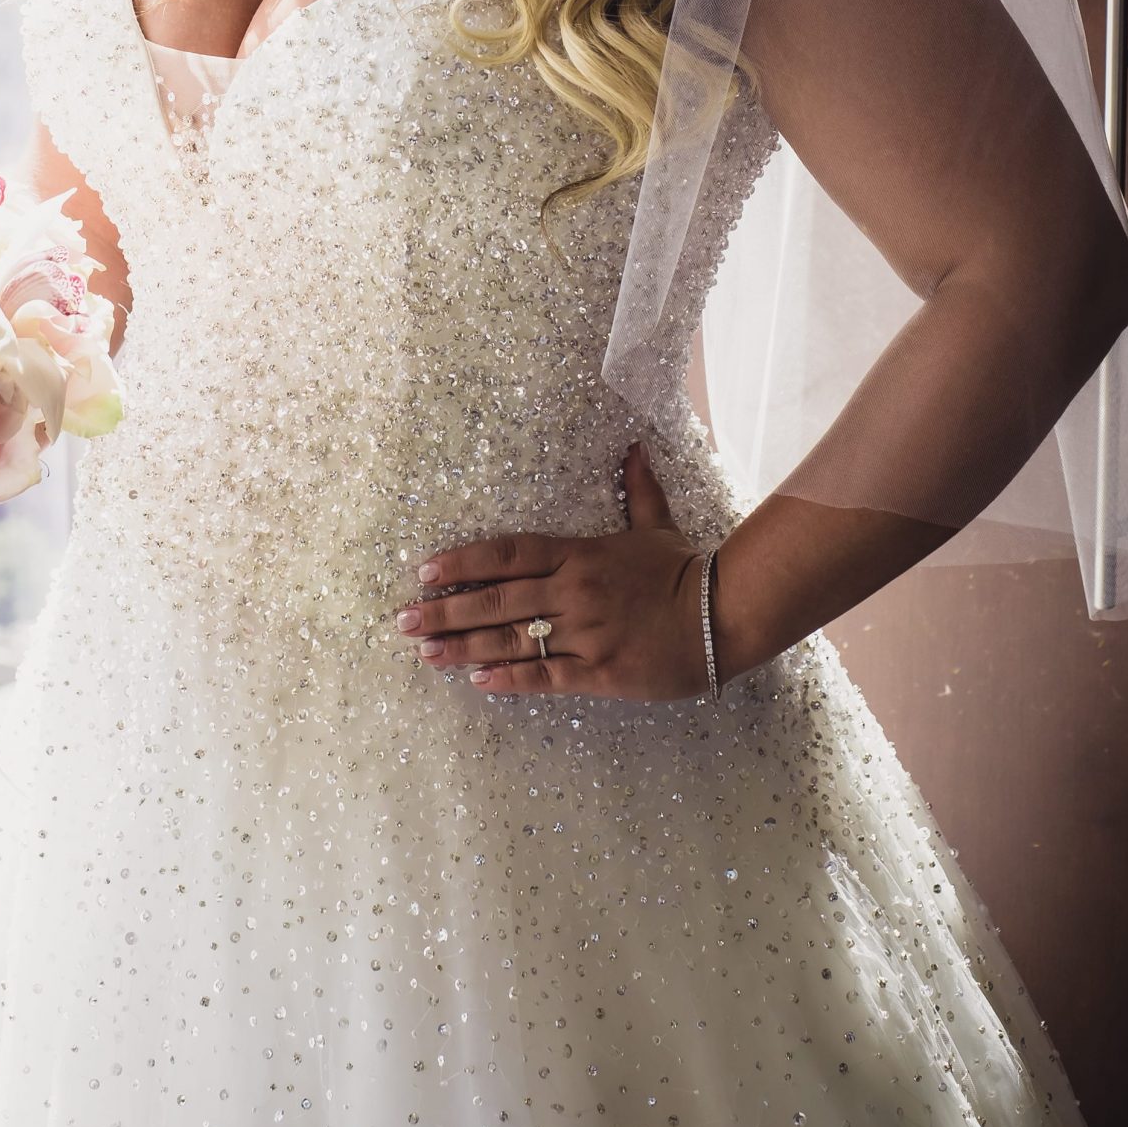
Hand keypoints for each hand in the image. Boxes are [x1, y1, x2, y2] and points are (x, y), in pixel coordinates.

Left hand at [393, 441, 715, 699]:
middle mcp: (574, 592)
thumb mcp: (656, 525)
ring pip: (513, 640)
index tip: (426, 570)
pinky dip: (509, 678)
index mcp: (579, 554)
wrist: (724, 615)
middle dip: (446, 609)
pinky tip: (476, 679)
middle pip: (497, 599)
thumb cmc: (684, 570)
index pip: (508, 552)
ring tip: (425, 653)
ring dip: (464, 647)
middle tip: (404, 619)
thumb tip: (633, 447)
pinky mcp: (600, 671)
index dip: (464, 560)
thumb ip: (636, 489)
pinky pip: (546, 675)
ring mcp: (586, 633)